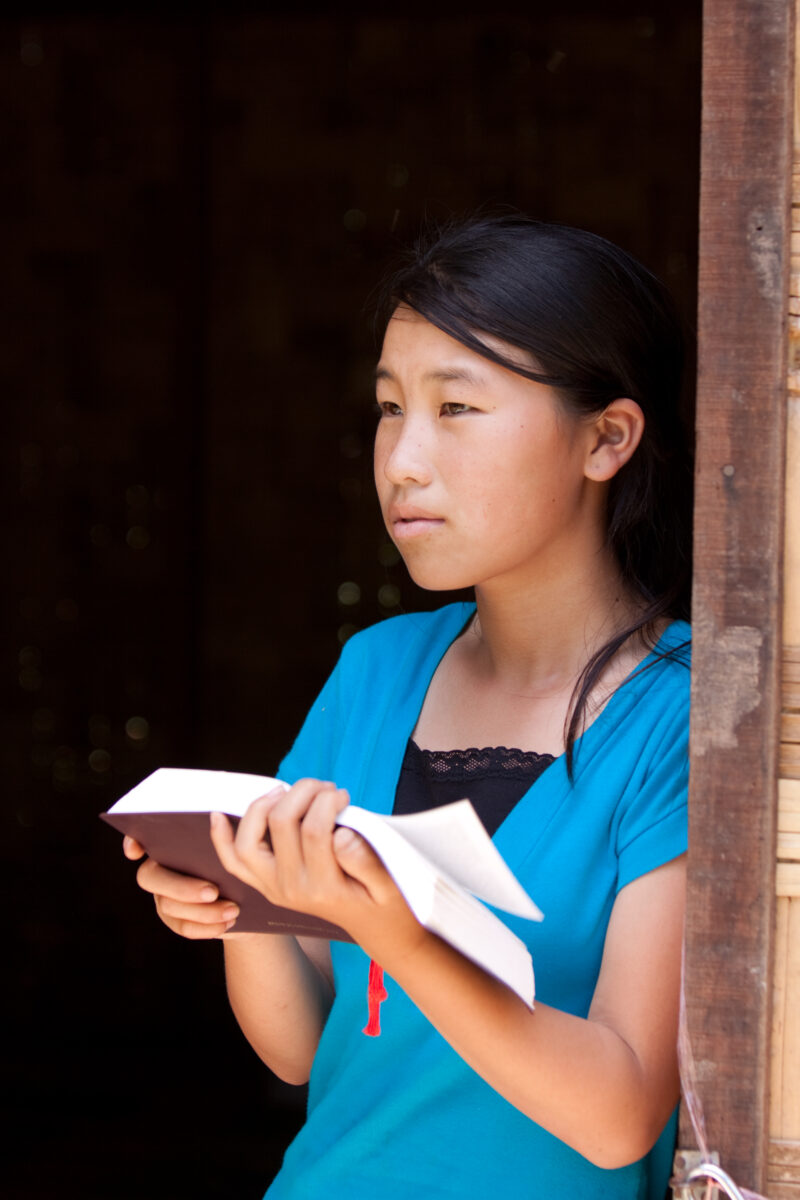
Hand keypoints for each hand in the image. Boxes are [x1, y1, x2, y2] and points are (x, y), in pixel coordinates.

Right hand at [122, 834, 240, 939]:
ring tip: (233, 909)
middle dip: (182, 887)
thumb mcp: (234, 843)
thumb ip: (222, 833)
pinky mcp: (175, 919)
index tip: (135, 852)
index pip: (139, 837)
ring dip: (203, 911)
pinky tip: (227, 922)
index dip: (131, 842)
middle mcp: (158, 869)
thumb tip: (221, 821)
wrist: (251, 894)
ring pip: (169, 906)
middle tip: (213, 891)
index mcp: (169, 843)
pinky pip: (183, 927)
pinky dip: (206, 927)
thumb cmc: (240, 857)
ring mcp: (163, 896)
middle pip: (150, 878)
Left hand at [209, 779, 425, 959]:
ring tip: (290, 792)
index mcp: (324, 888)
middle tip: (325, 788)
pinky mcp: (266, 885)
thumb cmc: (386, 900)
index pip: (313, 829)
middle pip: (281, 823)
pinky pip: (234, 861)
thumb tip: (340, 835)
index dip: (327, 801)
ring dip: (265, 805)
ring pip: (248, 840)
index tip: (343, 794)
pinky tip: (219, 815)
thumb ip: (366, 861)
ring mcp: (273, 888)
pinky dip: (222, 838)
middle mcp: (291, 889)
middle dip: (302, 792)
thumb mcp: (390, 884)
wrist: (376, 928)